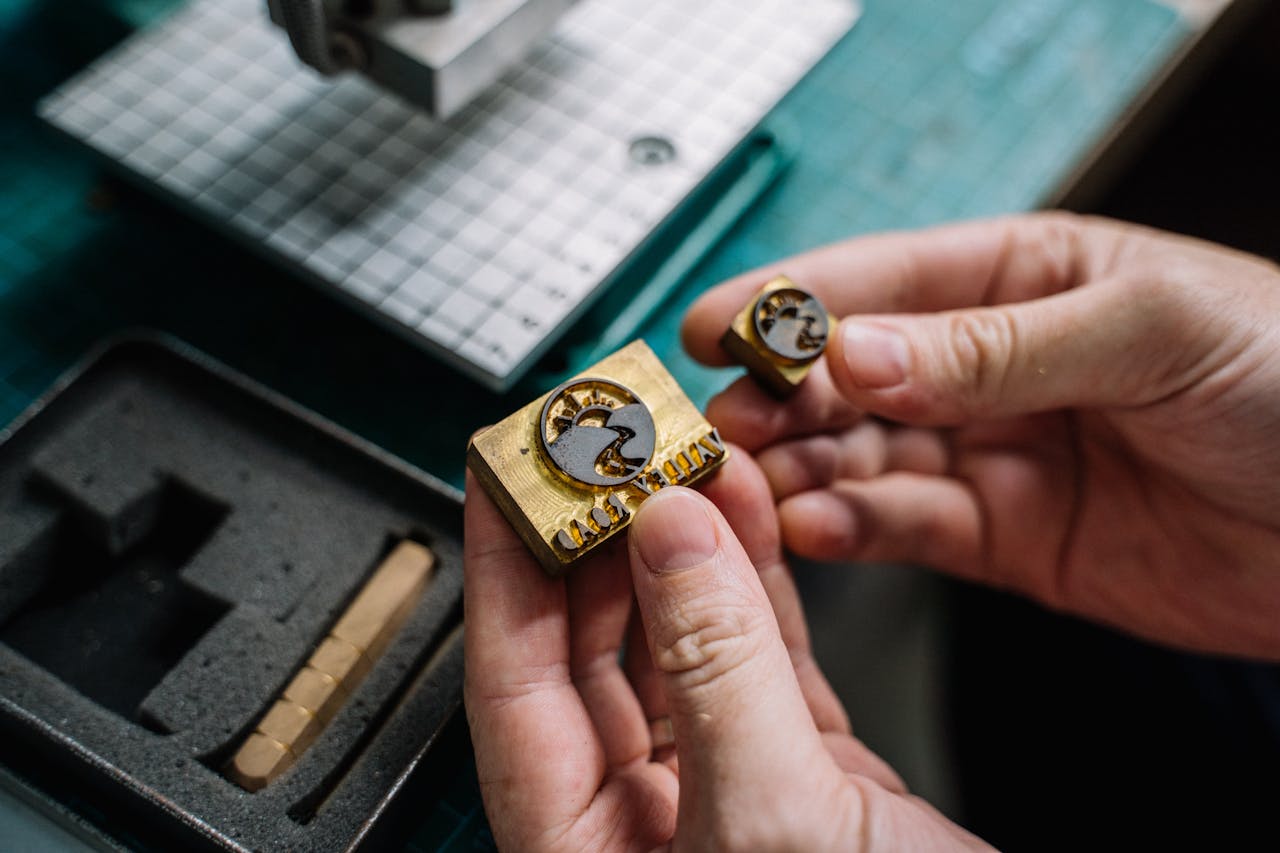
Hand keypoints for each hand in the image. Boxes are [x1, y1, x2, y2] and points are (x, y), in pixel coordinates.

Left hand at [464, 453, 988, 850]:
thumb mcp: (772, 823)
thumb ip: (714, 670)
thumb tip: (667, 537)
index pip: (513, 684)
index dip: (504, 568)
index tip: (506, 470)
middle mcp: (642, 824)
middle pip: (591, 649)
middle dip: (599, 536)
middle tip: (606, 443)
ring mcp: (725, 793)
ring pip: (680, 640)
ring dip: (682, 545)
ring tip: (681, 456)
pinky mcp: (805, 778)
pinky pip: (759, 656)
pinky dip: (757, 582)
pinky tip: (747, 515)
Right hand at [683, 213, 1279, 658]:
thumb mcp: (1151, 329)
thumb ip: (995, 345)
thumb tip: (858, 350)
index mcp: (1024, 276)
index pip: (882, 280)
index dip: (789, 301)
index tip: (714, 325)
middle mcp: (992, 364)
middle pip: (852, 373)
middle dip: (780, 394)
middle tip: (722, 422)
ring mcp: (994, 453)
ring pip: (863, 454)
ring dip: (802, 467)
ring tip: (754, 483)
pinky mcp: (1005, 539)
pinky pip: (906, 526)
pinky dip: (852, 527)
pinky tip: (813, 526)